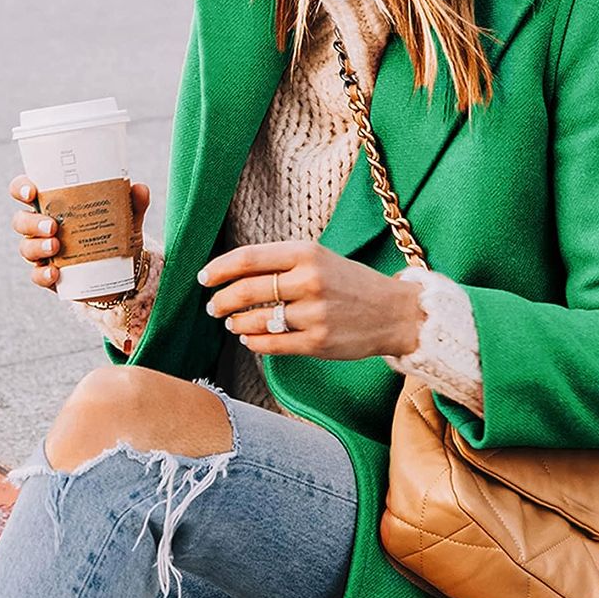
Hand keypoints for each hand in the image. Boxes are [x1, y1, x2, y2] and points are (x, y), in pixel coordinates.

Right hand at [9, 174, 150, 291]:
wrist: (119, 273)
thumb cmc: (113, 234)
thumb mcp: (125, 218)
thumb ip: (132, 203)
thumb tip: (139, 188)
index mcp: (52, 205)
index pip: (25, 191)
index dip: (21, 188)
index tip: (31, 192)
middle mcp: (41, 227)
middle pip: (20, 220)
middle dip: (32, 222)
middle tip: (53, 225)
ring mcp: (42, 252)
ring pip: (26, 247)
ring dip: (37, 246)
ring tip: (56, 246)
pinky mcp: (48, 275)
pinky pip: (37, 275)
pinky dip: (43, 274)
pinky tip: (54, 273)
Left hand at [198, 241, 421, 359]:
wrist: (394, 312)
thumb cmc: (350, 284)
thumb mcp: (320, 260)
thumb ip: (281, 264)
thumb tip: (233, 274)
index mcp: (307, 253)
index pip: (248, 259)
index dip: (219, 269)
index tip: (204, 278)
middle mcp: (309, 280)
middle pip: (246, 291)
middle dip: (221, 301)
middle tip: (213, 307)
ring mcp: (314, 313)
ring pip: (256, 321)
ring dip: (236, 323)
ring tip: (233, 323)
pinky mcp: (317, 342)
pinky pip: (271, 344)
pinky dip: (253, 342)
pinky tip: (249, 339)